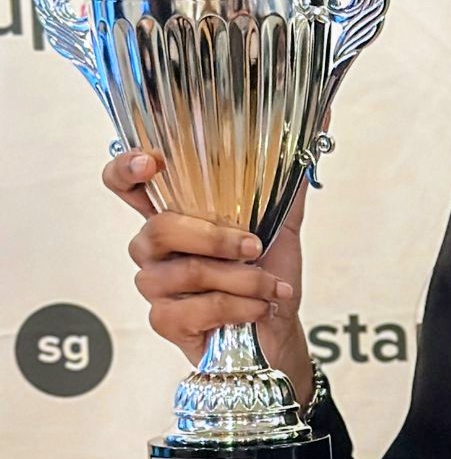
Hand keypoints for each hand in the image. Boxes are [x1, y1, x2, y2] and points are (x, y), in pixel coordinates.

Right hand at [103, 139, 314, 403]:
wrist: (279, 334)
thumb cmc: (269, 278)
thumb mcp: (281, 225)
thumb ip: (288, 179)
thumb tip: (318, 123)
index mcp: (175, 215)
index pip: (124, 183)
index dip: (127, 168)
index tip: (155, 161)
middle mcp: (155, 247)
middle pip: (159, 228)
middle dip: (215, 237)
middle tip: (254, 246)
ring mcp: (155, 285)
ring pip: (186, 272)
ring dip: (241, 280)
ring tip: (268, 287)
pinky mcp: (164, 322)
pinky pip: (195, 309)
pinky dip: (237, 308)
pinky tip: (255, 310)